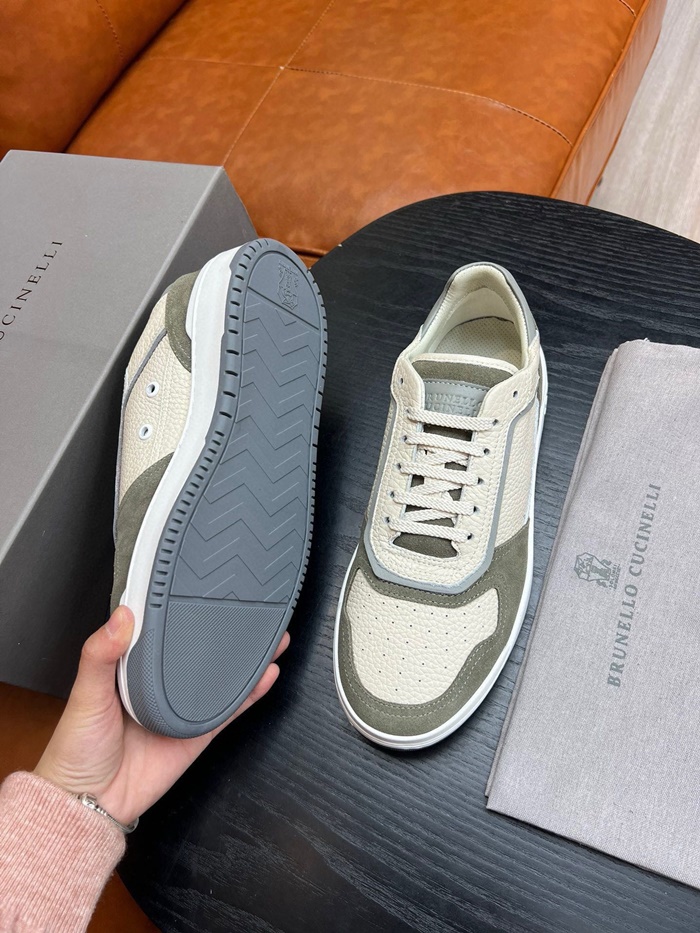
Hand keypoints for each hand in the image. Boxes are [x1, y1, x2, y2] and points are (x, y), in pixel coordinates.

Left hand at [34, 606, 287, 824]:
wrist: (90, 803)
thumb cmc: (77, 748)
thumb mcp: (85, 694)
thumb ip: (100, 655)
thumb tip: (123, 615)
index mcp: (133, 666)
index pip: (163, 627)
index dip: (182, 606)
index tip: (201, 582)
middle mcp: (162, 682)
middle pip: (200, 648)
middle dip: (225, 627)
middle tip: (249, 603)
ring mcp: (183, 707)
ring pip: (223, 675)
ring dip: (246, 656)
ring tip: (271, 633)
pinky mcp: (199, 732)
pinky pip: (231, 710)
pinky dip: (251, 694)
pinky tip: (267, 675)